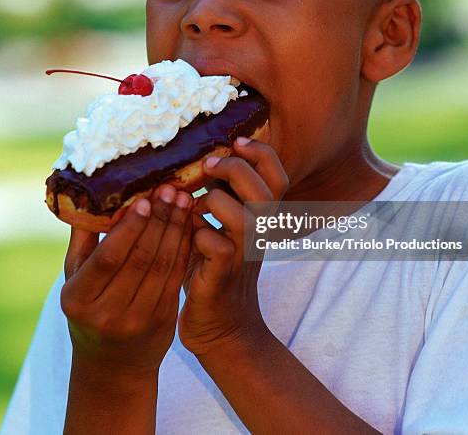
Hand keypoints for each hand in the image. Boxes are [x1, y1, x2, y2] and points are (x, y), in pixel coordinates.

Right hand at [61, 185, 191, 377]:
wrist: (112, 365)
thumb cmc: (88, 310)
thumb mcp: (73, 280)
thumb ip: (81, 241)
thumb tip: (88, 197)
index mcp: (78, 299)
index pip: (108, 257)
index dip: (129, 228)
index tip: (145, 199)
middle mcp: (108, 313)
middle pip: (140, 258)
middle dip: (159, 220)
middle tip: (170, 190)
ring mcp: (138, 319)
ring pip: (163, 265)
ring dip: (176, 229)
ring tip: (183, 200)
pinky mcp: (163, 320)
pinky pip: (176, 275)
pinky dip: (184, 247)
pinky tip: (189, 224)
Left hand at [178, 137, 287, 356]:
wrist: (222, 325)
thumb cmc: (215, 267)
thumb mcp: (223, 226)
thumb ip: (221, 196)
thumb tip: (202, 159)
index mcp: (261, 217)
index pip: (278, 176)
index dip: (261, 153)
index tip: (236, 142)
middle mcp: (259, 234)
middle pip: (263, 191)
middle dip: (234, 169)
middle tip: (208, 167)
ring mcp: (243, 256)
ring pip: (244, 217)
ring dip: (215, 201)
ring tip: (196, 206)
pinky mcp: (223, 276)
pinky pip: (217, 246)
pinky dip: (199, 235)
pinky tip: (189, 237)